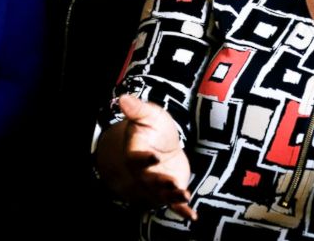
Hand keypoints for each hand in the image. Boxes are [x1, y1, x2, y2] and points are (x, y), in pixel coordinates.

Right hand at [118, 95, 196, 220]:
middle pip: (149, 179)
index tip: (154, 156)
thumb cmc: (153, 127)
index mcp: (136, 153)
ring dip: (172, 196)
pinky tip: (191, 216)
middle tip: (171, 182)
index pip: (137, 158)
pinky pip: (174, 203)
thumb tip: (123, 97)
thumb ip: (137, 109)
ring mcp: (156, 183)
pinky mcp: (169, 190)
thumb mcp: (148, 115)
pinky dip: (182, 210)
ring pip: (162, 193)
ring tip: (184, 196)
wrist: (161, 142)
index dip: (144, 158)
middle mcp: (144, 172)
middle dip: (160, 181)